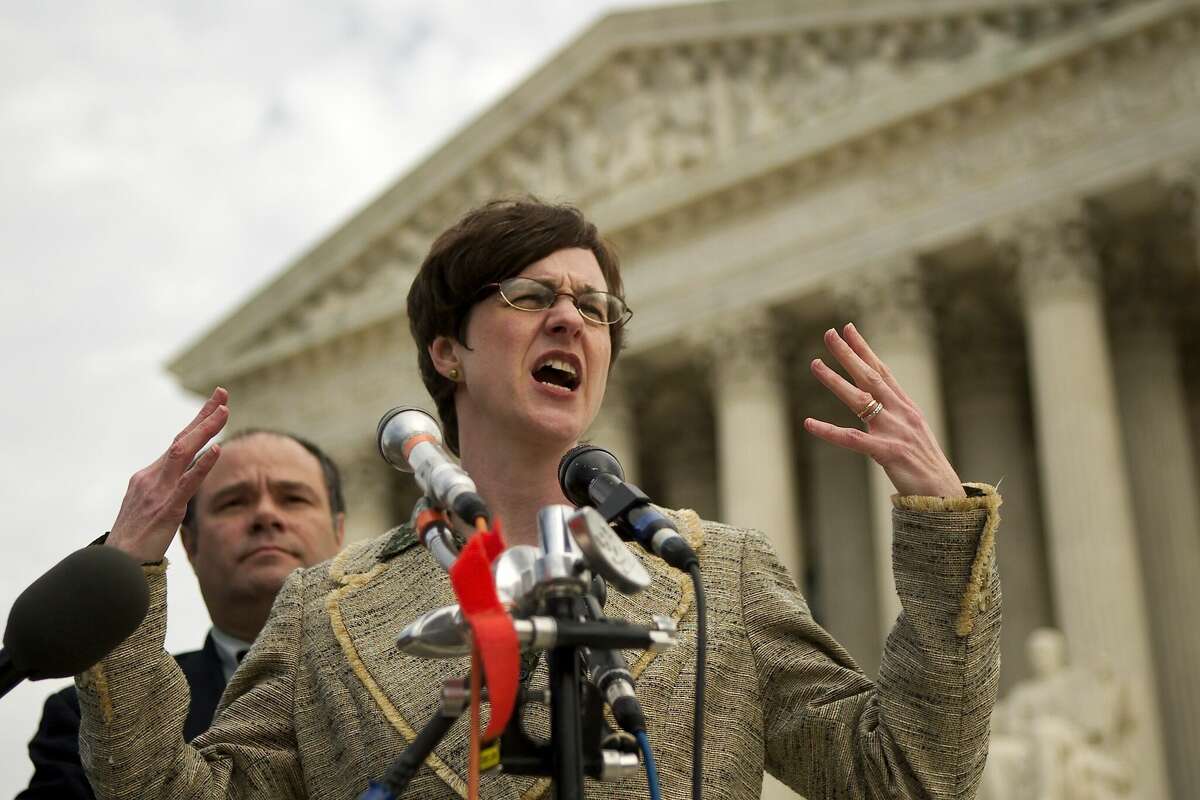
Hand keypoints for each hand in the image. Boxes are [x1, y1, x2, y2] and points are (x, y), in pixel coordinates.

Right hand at [107, 388, 229, 561]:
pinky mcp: (166, 510)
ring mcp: (158, 492)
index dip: (198, 421)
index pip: (178, 442)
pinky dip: (202, 466)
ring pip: (183, 453)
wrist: (115, 565)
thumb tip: (189, 474)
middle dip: (203, 416)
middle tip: (222, 393)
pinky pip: (187, 484)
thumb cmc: (135, 537)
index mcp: (150, 476)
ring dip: (204, 431)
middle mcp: (152, 477)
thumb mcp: (150, 505)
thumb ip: (167, 487)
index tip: (217, 402)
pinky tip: (216, 450)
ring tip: (224, 412)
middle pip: (181, 439)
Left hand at [803, 324, 964, 497]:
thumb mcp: (912, 432)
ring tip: (815, 364)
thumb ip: (895, 414)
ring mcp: (894, 432)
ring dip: (835, 380)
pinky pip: (851, 440)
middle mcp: (901, 413)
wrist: (944, 493)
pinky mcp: (887, 453)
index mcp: (906, 407)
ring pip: (859, 400)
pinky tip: (809, 422)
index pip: (882, 371)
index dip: (864, 349)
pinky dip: (829, 431)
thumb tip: (878, 400)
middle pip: (870, 377)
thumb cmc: (925, 464)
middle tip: (829, 333)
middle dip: (848, 354)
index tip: (848, 329)